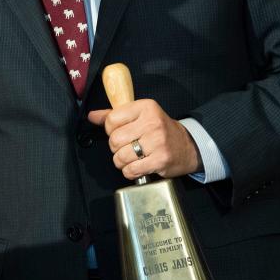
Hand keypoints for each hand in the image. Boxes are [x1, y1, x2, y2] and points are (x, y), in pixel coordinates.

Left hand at [87, 99, 201, 180]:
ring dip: (121, 161)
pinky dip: (129, 172)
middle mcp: (152, 123)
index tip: (119, 132)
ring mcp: (157, 142)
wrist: (188, 146)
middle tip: (125, 147)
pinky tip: (136, 166)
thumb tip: (92, 116)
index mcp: (145, 107)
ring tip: (130, 158)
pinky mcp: (160, 160)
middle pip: (115, 140)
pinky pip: (131, 170)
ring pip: (121, 156)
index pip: (112, 119)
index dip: (110, 130)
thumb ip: (115, 115)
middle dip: (115, 147)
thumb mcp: (139, 116)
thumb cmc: (160, 130)